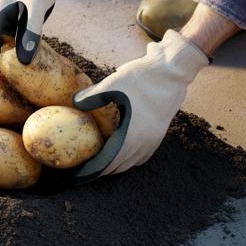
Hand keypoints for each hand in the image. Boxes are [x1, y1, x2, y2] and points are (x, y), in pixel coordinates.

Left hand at [69, 30, 209, 179]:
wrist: (172, 70)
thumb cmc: (142, 77)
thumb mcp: (112, 84)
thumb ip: (91, 97)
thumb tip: (73, 104)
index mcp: (133, 136)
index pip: (109, 164)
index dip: (93, 171)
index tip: (77, 174)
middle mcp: (145, 143)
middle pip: (119, 167)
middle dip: (101, 169)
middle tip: (82, 168)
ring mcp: (154, 140)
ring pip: (131, 162)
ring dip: (114, 164)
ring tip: (97, 162)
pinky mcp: (159, 134)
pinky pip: (141, 154)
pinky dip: (128, 157)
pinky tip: (118, 151)